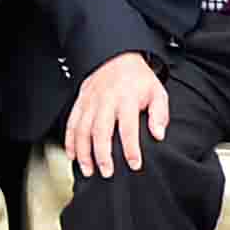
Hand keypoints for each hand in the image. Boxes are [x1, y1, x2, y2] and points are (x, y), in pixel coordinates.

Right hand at [63, 51, 168, 178]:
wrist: (118, 57)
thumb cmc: (138, 79)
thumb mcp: (157, 92)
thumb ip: (159, 114)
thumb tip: (158, 134)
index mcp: (126, 98)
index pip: (128, 127)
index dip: (131, 148)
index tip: (134, 164)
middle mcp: (106, 100)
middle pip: (101, 131)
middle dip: (102, 155)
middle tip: (107, 172)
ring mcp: (90, 101)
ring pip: (82, 129)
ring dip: (83, 152)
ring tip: (88, 170)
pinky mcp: (80, 101)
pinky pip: (71, 122)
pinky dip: (69, 140)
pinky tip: (72, 155)